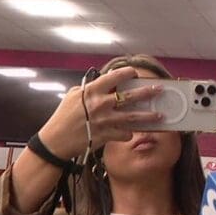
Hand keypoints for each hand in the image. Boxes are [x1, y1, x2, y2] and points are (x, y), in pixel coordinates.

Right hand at [36, 67, 163, 159]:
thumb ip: (88, 89)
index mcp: (92, 92)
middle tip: (160, 90)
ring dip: (149, 116)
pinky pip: (125, 134)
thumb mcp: (72, 97)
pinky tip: (133, 132)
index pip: (114, 77)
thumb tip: (101, 82)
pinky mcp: (106, 135)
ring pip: (133, 117)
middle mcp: (101, 105)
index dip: (127, 73)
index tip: (135, 73)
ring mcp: (105, 121)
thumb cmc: (62, 118)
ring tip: (160, 115)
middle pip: (130, 96)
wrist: (55, 141)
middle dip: (148, 92)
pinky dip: (129, 133)